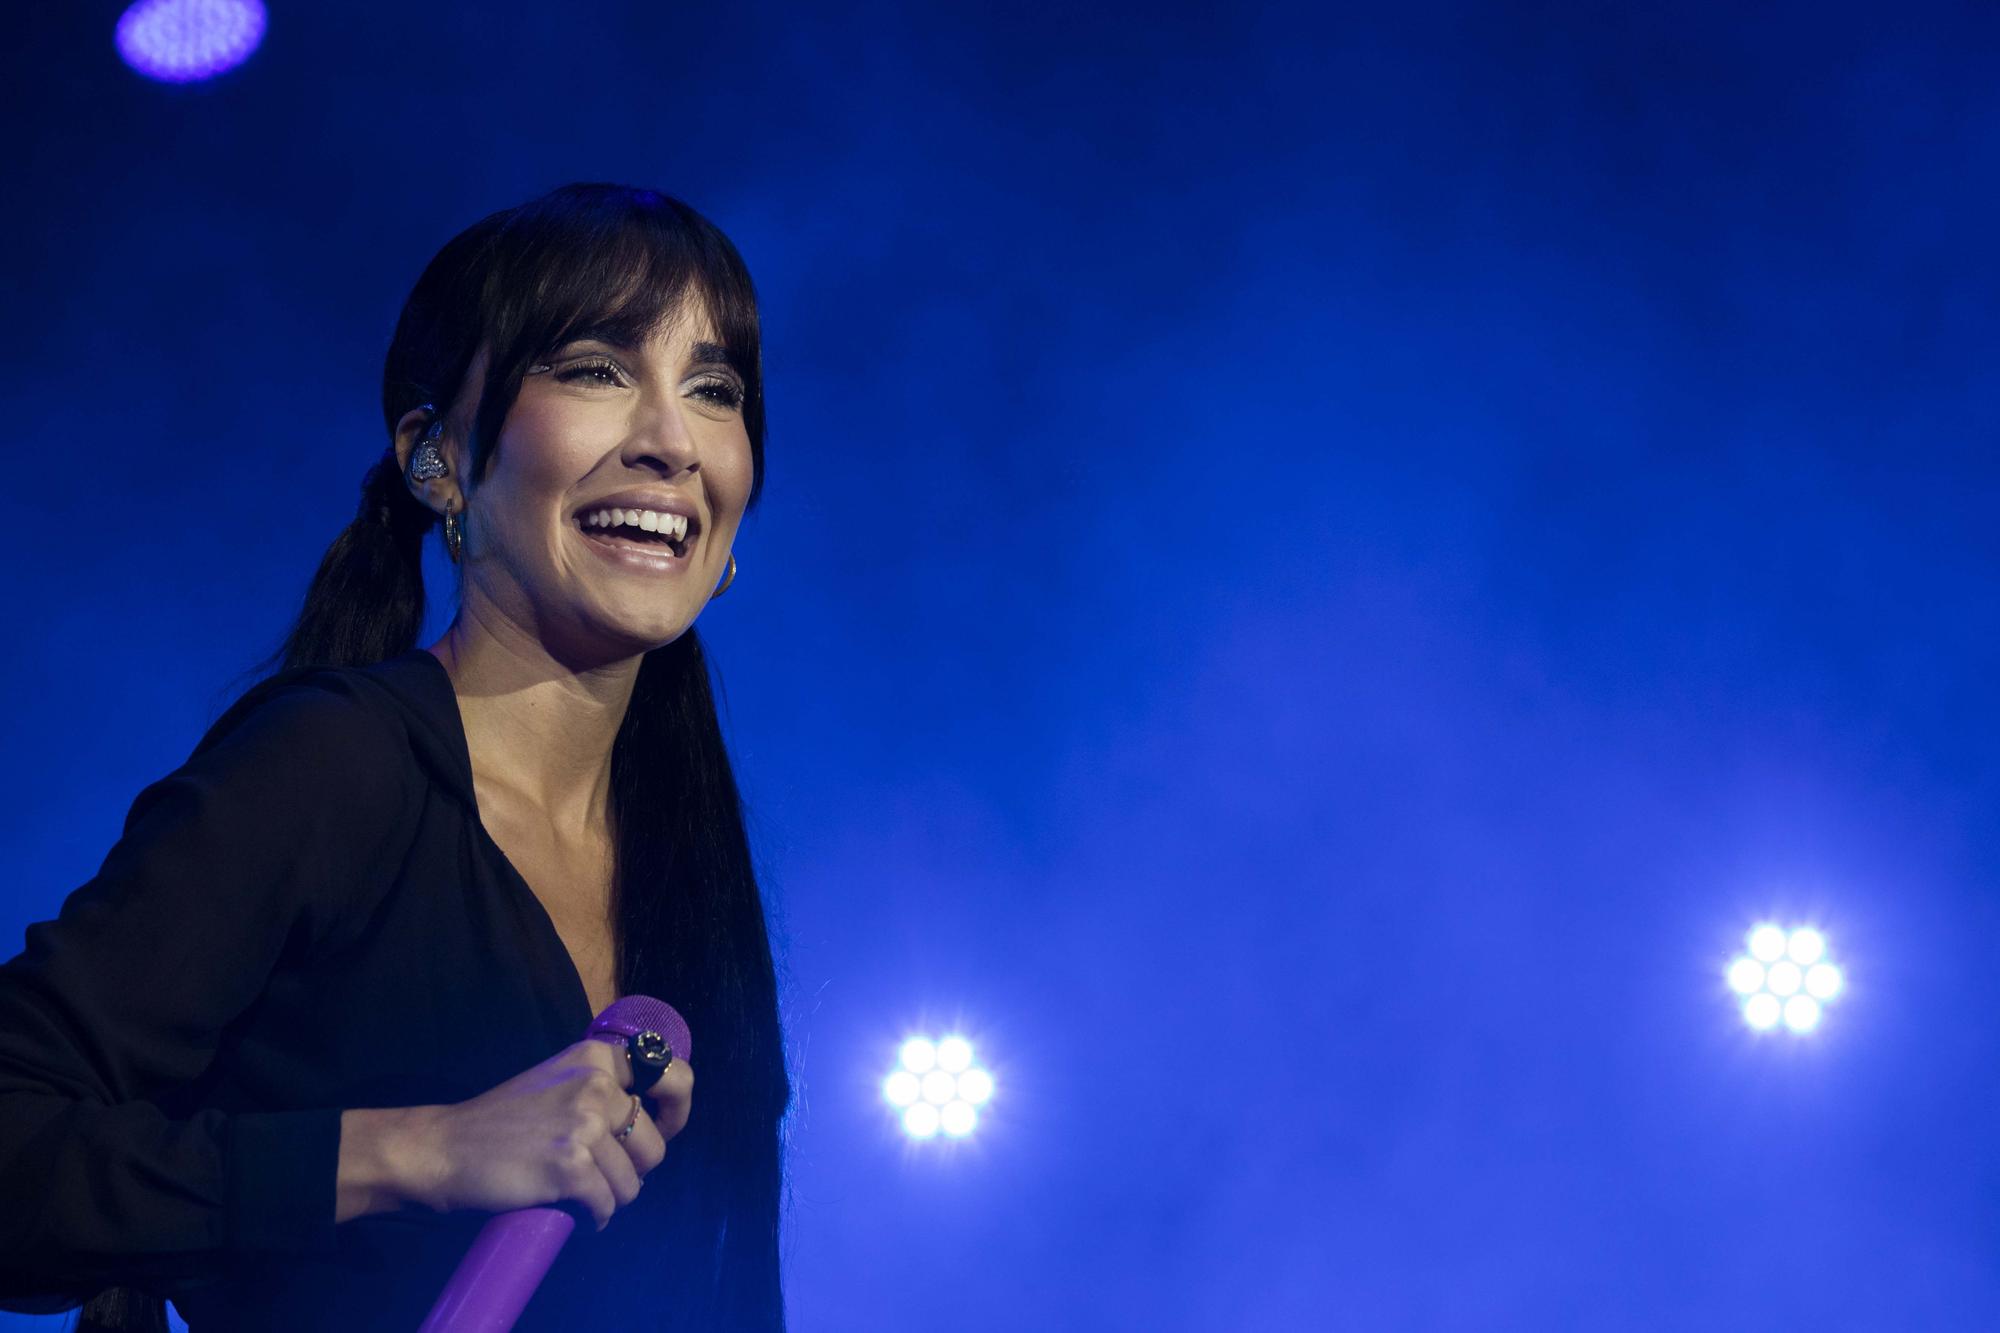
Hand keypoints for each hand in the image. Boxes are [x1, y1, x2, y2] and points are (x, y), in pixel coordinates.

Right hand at [402, 1037, 694, 1231]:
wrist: (443, 1149)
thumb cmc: (501, 1122)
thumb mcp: (558, 1082)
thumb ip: (603, 1088)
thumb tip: (651, 1121)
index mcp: (596, 1059)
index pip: (673, 1076)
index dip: (676, 1111)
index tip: (659, 1131)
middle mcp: (596, 1085)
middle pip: (654, 1147)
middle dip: (632, 1170)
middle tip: (598, 1173)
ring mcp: (585, 1125)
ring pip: (632, 1184)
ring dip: (608, 1198)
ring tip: (576, 1193)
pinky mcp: (571, 1167)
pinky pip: (606, 1207)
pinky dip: (592, 1218)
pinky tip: (571, 1212)